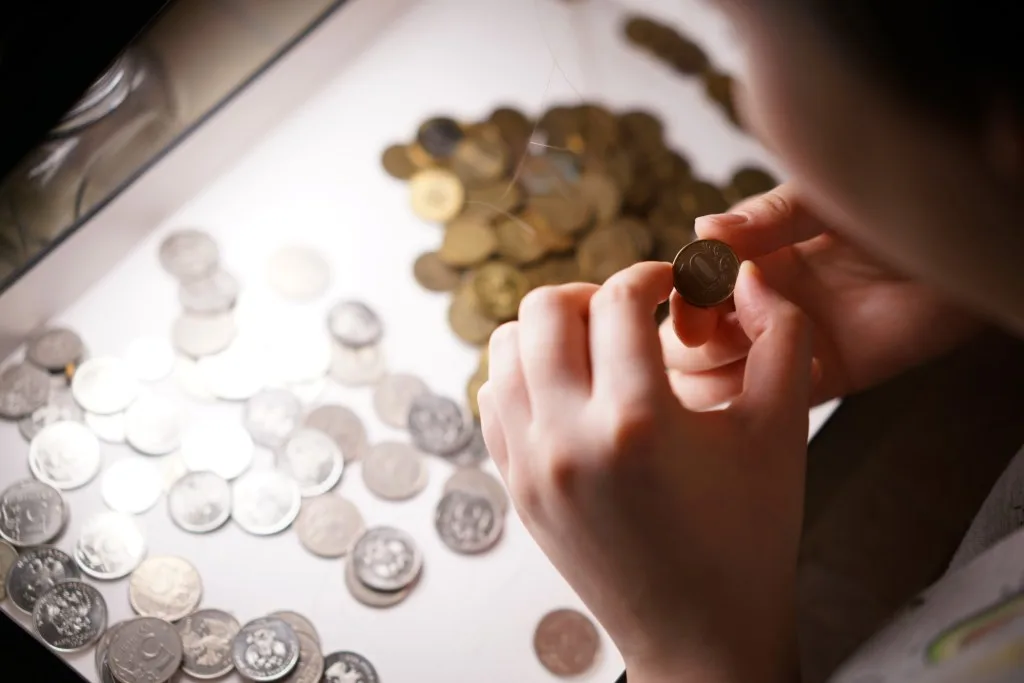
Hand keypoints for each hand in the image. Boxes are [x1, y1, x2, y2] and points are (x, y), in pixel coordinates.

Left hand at [478, 261, 811, 682]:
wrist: (701, 634)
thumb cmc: (748, 538)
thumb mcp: (781, 431)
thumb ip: (780, 338)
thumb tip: (748, 280)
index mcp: (636, 421)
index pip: (618, 299)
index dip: (651, 274)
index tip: (672, 284)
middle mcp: (567, 438)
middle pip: (543, 309)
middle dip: (591, 293)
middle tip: (629, 313)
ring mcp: (530, 464)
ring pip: (505, 349)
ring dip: (550, 331)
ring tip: (596, 348)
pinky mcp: (516, 486)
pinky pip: (493, 399)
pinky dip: (523, 375)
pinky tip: (570, 390)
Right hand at [663, 183, 983, 409]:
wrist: (964, 244)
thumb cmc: (897, 211)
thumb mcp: (822, 200)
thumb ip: (765, 217)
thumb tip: (701, 229)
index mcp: (749, 258)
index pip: (686, 290)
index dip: (680, 300)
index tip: (692, 300)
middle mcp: (758, 304)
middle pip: (686, 345)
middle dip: (692, 341)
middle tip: (724, 328)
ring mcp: (785, 344)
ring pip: (714, 382)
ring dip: (721, 372)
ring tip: (756, 346)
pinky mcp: (822, 377)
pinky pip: (772, 401)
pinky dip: (770, 391)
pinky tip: (802, 362)